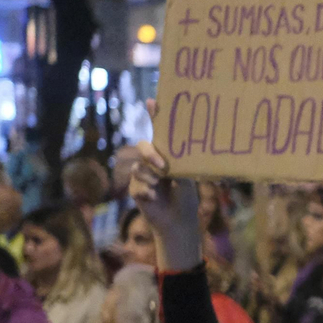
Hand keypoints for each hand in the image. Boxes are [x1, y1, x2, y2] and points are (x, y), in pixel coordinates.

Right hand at [124, 127, 202, 270]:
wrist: (179, 221)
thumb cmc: (187, 198)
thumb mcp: (187, 177)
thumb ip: (179, 164)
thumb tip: (169, 158)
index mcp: (167, 155)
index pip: (160, 132)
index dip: (154, 115)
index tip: (153, 101)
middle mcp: (152, 161)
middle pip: (143, 147)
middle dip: (151, 154)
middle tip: (163, 166)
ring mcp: (142, 174)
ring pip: (139, 167)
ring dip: (152, 178)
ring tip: (162, 188)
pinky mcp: (135, 188)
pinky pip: (137, 183)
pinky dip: (148, 191)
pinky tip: (155, 198)